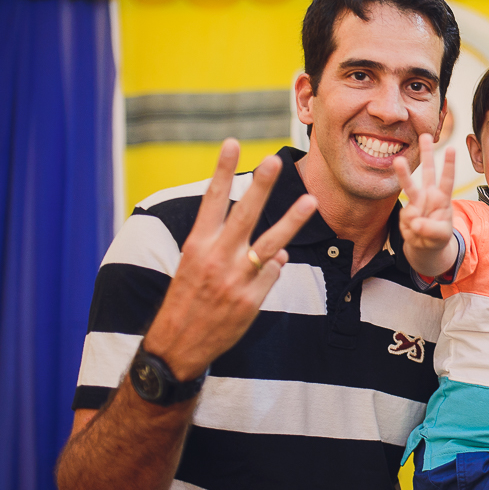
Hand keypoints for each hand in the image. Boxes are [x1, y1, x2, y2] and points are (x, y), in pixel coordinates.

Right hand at [141, 139, 317, 380]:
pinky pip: (273, 274)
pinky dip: (273, 269)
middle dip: (260, 187)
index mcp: (197, 245)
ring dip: (292, 221)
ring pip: (271, 244)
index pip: (212, 201)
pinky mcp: (251, 300)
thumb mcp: (194, 267)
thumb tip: (279, 249)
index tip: (231, 143)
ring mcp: (236, 279)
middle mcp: (216, 258)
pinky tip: (258, 277)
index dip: (221, 170)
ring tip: (311, 199)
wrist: (177, 346)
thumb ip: (228, 248)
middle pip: (244, 215)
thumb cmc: (187, 300)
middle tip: (272, 160)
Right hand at [395, 134, 455, 252]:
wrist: (424, 247)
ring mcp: (416, 203)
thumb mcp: (441, 237)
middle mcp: (428, 195)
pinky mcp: (405, 213)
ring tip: (398, 160)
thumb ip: (431, 230)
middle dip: (427, 153)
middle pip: (428, 172)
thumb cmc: (438, 238)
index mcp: (442, 198)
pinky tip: (417, 233)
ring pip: (409, 185)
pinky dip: (412, 229)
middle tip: (425, 135)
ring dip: (404, 173)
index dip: (449, 165)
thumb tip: (415, 222)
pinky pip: (407, 219)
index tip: (451, 148)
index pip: (447, 179)